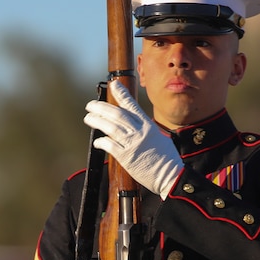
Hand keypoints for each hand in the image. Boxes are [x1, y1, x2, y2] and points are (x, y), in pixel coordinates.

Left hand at [84, 81, 183, 198]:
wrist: (171, 175)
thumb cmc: (167, 159)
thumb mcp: (160, 137)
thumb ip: (146, 129)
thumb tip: (135, 124)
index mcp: (148, 125)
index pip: (132, 106)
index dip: (121, 94)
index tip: (113, 84)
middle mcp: (139, 132)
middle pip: (117, 115)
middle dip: (101, 108)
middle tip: (90, 105)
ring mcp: (133, 144)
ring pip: (110, 127)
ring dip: (97, 121)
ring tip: (88, 118)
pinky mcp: (127, 157)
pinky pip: (110, 145)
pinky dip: (101, 142)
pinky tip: (97, 141)